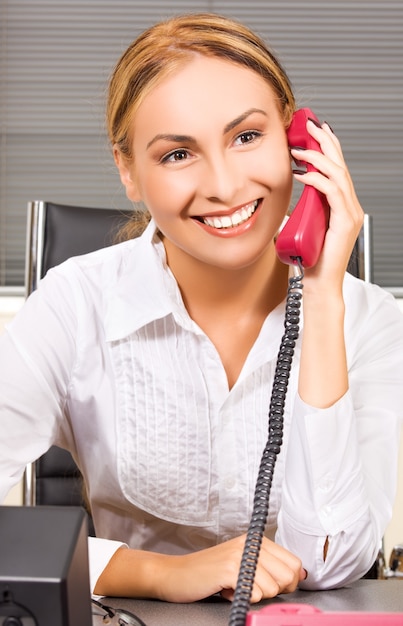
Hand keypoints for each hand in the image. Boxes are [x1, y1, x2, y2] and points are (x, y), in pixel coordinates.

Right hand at [153, 534, 304, 602]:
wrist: (175, 574)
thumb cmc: (209, 573)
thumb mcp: (243, 563)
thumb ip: (270, 566)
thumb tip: (301, 575)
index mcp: (257, 540)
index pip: (294, 563)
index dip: (287, 583)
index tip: (269, 585)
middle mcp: (251, 543)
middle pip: (288, 576)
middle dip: (273, 590)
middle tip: (251, 587)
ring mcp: (240, 554)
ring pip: (272, 587)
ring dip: (254, 595)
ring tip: (235, 586)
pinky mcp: (230, 569)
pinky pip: (255, 592)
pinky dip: (243, 598)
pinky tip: (228, 590)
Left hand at [291, 119, 363, 290]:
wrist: (317, 283)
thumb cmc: (309, 259)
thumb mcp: (302, 225)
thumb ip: (300, 209)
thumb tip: (286, 196)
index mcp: (340, 205)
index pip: (336, 168)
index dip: (325, 147)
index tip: (309, 131)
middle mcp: (349, 206)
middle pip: (340, 164)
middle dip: (324, 141)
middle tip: (308, 125)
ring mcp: (350, 214)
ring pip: (338, 174)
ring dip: (317, 158)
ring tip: (299, 149)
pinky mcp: (345, 222)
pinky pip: (333, 193)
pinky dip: (317, 180)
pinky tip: (302, 174)